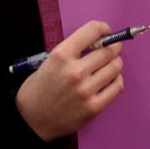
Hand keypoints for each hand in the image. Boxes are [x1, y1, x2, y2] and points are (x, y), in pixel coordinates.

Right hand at [15, 21, 123, 140]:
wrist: (32, 120)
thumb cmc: (39, 88)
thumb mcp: (49, 61)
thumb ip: (73, 52)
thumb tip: (99, 44)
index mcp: (61, 55)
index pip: (92, 30)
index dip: (103, 28)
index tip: (106, 31)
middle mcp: (75, 71)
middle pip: (108, 50)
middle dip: (113, 46)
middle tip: (113, 48)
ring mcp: (86, 90)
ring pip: (115, 67)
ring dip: (115, 63)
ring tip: (109, 66)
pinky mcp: (94, 107)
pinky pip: (117, 87)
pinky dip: (116, 80)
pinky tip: (109, 80)